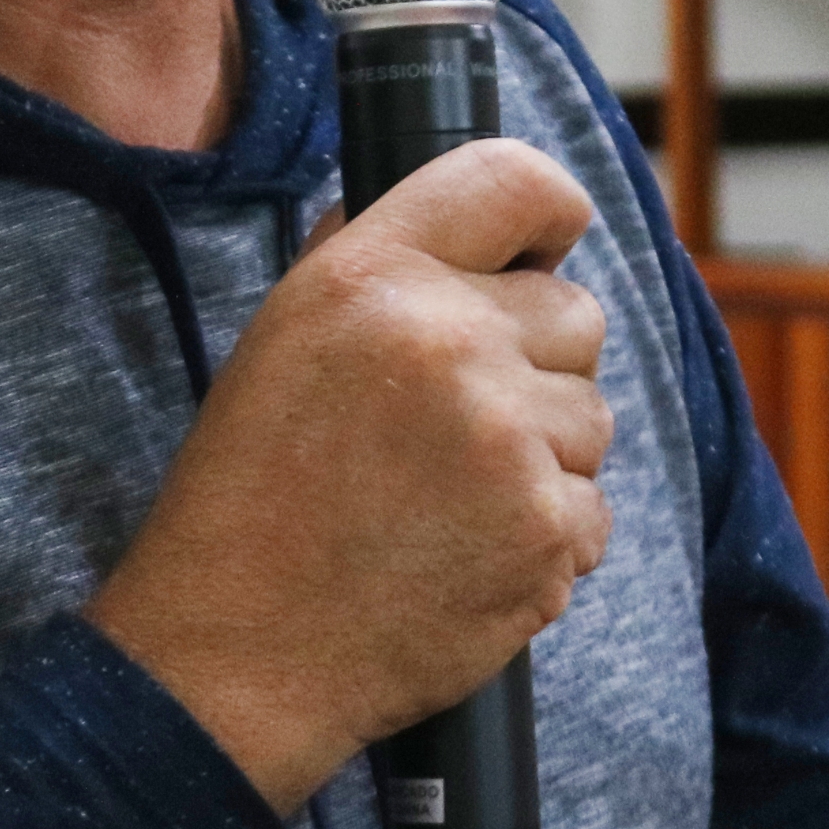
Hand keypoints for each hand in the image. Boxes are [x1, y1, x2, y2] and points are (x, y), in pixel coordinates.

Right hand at [84, 140, 613, 814]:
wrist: (235, 651)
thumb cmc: (256, 489)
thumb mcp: (287, 334)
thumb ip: (378, 260)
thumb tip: (473, 222)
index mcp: (373, 276)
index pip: (514, 178)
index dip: (551, 210)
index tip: (548, 245)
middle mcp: (449, 341)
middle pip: (578, 313)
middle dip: (538, 361)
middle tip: (458, 422)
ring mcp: (506, 440)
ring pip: (592, 416)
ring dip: (544, 454)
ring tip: (448, 497)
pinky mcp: (545, 531)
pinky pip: (593, 509)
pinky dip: (547, 535)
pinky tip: (466, 553)